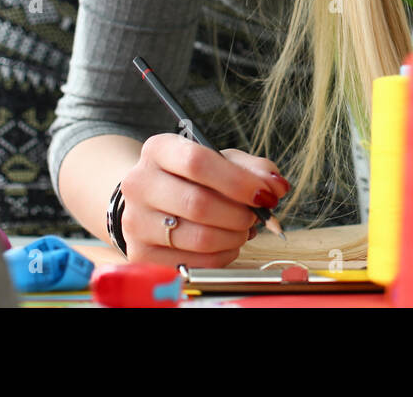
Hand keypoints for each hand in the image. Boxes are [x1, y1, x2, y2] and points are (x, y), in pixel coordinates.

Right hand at [119, 134, 291, 265]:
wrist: (152, 201)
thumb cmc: (193, 178)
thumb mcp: (223, 160)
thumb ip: (254, 169)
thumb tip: (276, 187)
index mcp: (158, 150)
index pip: (198, 163)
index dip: (238, 182)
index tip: (264, 195)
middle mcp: (139, 184)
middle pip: (198, 204)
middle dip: (239, 214)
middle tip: (255, 215)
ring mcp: (135, 221)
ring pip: (199, 237)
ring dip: (234, 236)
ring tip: (243, 228)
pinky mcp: (140, 253)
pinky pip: (195, 262)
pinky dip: (223, 256)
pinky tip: (227, 243)